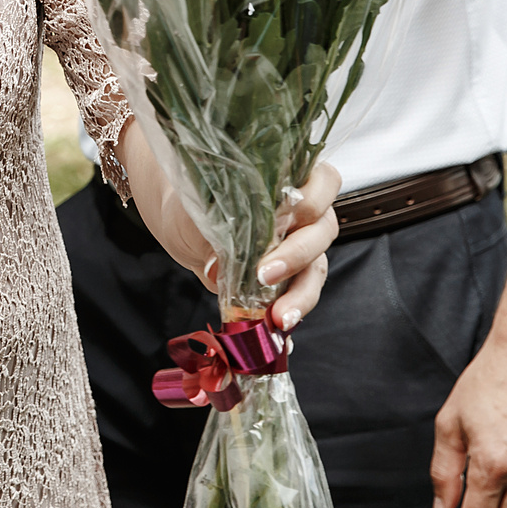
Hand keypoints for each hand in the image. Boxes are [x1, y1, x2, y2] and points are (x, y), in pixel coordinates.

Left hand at [120, 126, 341, 323]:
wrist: (183, 223)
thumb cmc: (196, 199)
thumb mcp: (199, 204)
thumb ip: (217, 220)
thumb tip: (222, 259)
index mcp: (293, 177)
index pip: (323, 182)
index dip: (308, 203)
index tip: (278, 222)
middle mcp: (308, 211)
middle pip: (323, 230)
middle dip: (298, 255)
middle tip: (265, 275)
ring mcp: (303, 246)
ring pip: (316, 269)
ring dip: (301, 295)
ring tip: (280, 319)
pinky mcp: (292, 277)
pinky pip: (300, 294)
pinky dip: (290, 311)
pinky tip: (278, 330)